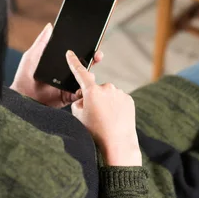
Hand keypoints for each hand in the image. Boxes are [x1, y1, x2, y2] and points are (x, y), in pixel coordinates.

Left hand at [10, 23, 103, 107]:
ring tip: (89, 72)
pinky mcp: (69, 96)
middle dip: (94, 59)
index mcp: (61, 62)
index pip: (77, 54)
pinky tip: (84, 86)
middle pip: (85, 65)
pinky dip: (84, 91)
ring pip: (85, 79)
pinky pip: (80, 94)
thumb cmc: (24, 76)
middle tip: (97, 55)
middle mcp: (67, 73)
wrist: (22, 96)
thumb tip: (49, 26)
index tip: (93, 43)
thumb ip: (42, 42)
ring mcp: (69, 84)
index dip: (86, 48)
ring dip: (90, 75)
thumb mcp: (32, 55)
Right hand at [66, 50, 140, 166]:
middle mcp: (107, 88)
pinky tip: (115, 119)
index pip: (80, 73)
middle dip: (93, 99)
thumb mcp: (78, 116)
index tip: (70, 53)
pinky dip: (116, 107)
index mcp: (92, 91)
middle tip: (94, 116)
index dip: (73, 62)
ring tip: (106, 120)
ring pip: (108, 96)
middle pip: (95, 90)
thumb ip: (78, 101)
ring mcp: (119, 93)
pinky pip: (118, 100)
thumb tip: (85, 96)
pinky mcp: (128, 99)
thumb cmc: (95, 131)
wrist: (118, 144)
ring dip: (106, 104)